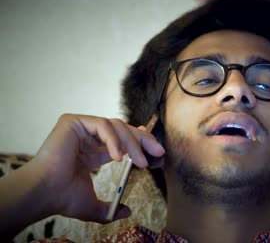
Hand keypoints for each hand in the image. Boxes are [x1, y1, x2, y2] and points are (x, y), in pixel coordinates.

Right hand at [34, 114, 164, 222]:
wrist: (45, 193)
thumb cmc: (63, 198)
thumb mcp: (93, 206)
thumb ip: (110, 208)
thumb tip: (127, 212)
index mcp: (91, 151)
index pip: (120, 141)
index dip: (139, 144)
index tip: (155, 152)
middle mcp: (86, 137)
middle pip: (122, 130)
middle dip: (143, 140)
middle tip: (159, 152)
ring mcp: (80, 127)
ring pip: (116, 126)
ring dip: (132, 144)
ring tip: (141, 163)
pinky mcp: (73, 122)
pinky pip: (103, 126)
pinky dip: (114, 140)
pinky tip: (119, 158)